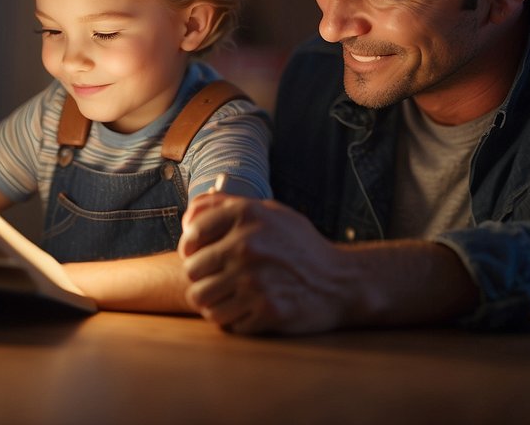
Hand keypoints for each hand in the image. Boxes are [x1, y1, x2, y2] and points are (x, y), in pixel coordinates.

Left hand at [178, 194, 344, 334]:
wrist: (342, 282)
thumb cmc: (301, 246)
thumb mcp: (270, 212)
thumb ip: (228, 207)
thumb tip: (188, 216)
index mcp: (246, 215)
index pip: (191, 234)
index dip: (191, 248)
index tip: (200, 255)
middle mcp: (247, 245)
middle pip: (192, 271)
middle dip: (202, 278)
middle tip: (218, 280)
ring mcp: (256, 280)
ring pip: (202, 300)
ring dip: (213, 302)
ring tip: (229, 297)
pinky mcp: (266, 311)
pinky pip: (226, 322)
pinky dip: (234, 320)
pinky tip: (249, 310)